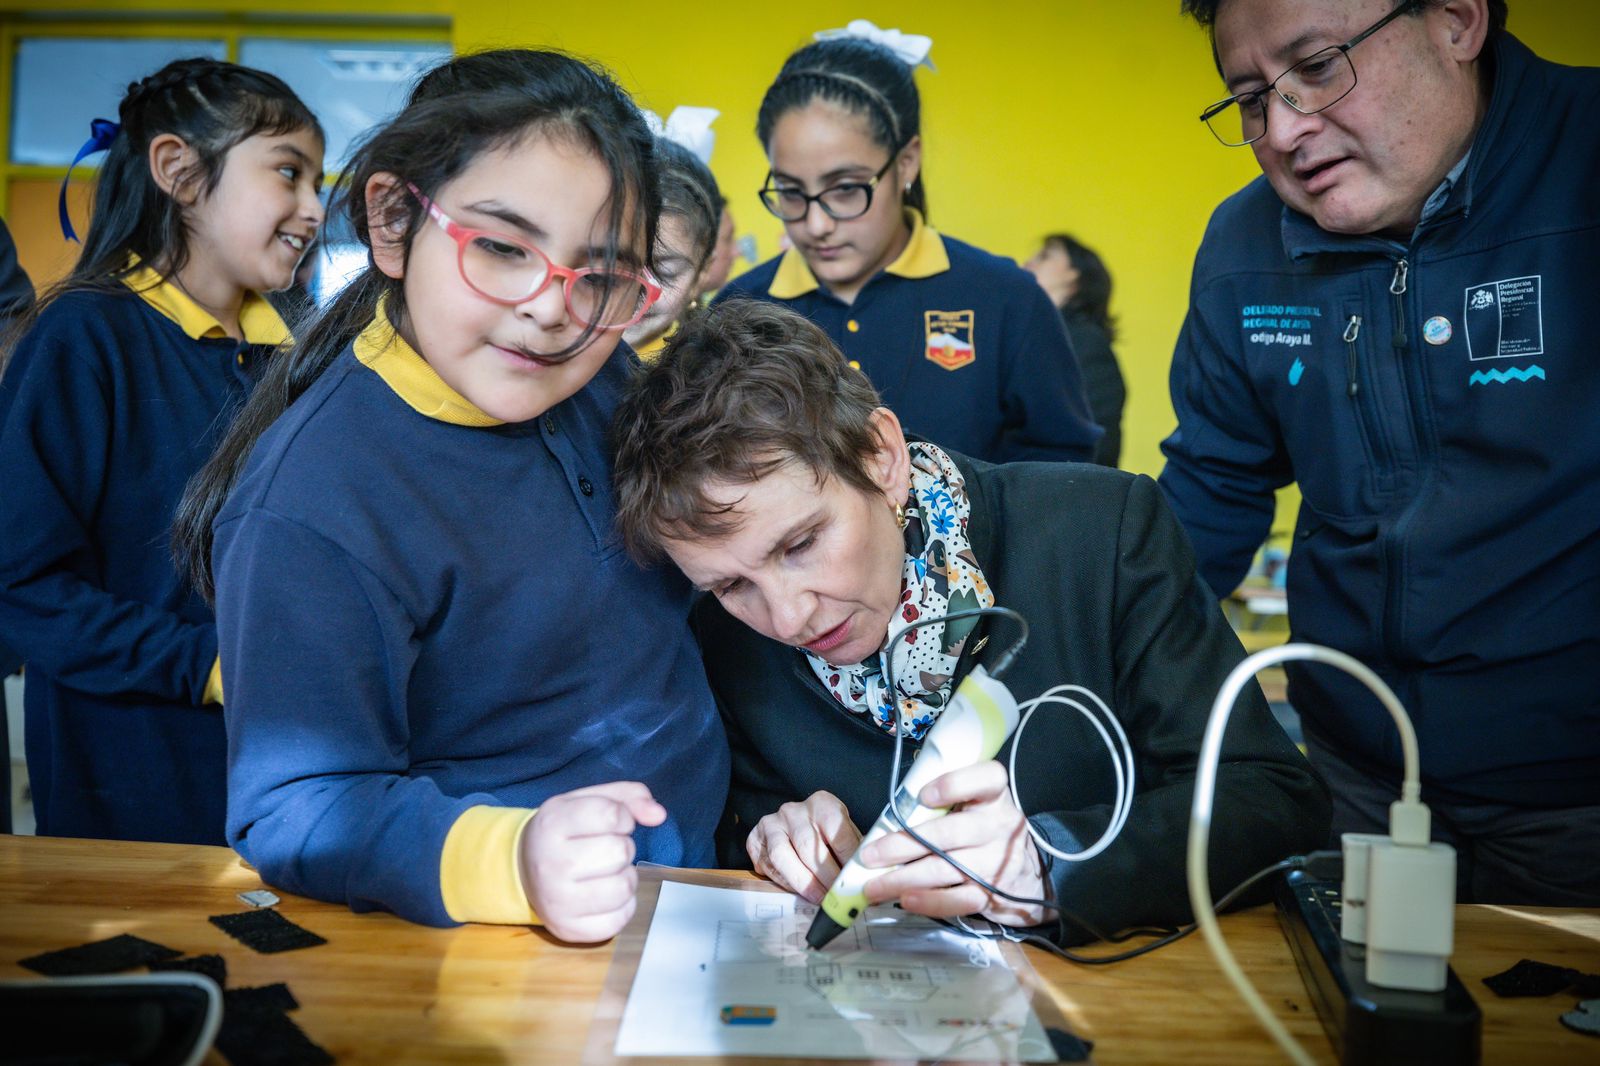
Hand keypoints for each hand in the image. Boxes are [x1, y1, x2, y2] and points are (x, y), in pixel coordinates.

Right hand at [517, 780, 665, 942]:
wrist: (522, 869)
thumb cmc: (564, 832)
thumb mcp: (587, 801)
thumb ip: (628, 798)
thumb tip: (658, 815)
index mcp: (552, 824)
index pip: (612, 815)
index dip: (623, 817)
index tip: (611, 822)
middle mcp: (549, 863)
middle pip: (620, 852)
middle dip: (623, 847)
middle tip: (604, 849)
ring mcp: (557, 900)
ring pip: (624, 887)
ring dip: (625, 878)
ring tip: (606, 872)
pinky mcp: (568, 928)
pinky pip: (619, 920)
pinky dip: (622, 907)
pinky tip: (604, 896)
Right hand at [746, 790, 862, 902]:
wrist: (794, 824)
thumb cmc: (826, 834)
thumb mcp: (845, 834)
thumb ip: (854, 852)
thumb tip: (868, 880)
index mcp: (822, 804)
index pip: (837, 832)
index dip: (847, 860)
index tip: (853, 880)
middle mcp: (794, 810)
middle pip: (809, 846)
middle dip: (825, 876)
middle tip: (837, 896)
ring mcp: (772, 823)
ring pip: (784, 856)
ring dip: (803, 882)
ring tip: (819, 898)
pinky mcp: (755, 838)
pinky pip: (769, 865)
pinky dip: (785, 882)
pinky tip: (799, 891)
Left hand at [858, 760, 1046, 926]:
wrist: (1028, 873)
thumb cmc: (984, 829)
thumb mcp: (975, 804)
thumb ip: (944, 802)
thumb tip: (891, 812)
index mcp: (994, 795)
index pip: (986, 779)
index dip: (954, 784)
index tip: (923, 795)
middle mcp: (999, 826)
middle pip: (951, 832)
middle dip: (905, 844)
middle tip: (871, 855)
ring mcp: (997, 861)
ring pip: (947, 868)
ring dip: (904, 878)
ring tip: (874, 886)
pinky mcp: (992, 893)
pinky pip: (959, 900)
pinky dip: (930, 902)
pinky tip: (906, 900)